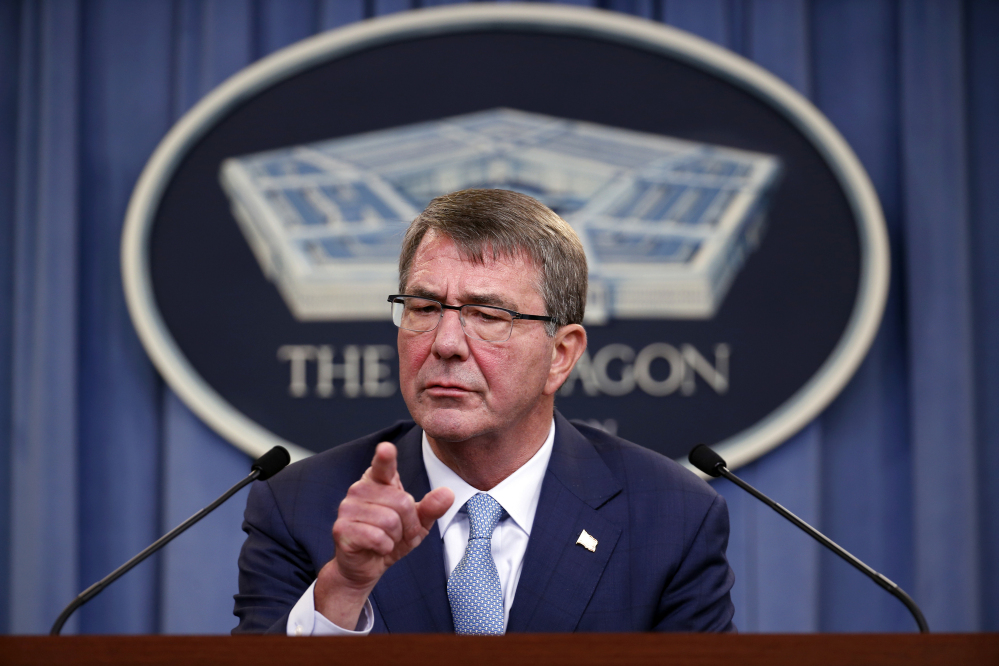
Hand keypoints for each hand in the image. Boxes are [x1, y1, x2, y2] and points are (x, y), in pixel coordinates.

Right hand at [314, 442, 453, 627]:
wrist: (365, 566)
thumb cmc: (390, 538)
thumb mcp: (417, 523)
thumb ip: (431, 508)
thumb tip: (447, 494)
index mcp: (378, 480)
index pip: (384, 465)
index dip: (385, 457)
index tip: (386, 449)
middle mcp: (360, 488)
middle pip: (402, 502)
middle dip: (409, 524)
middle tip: (399, 533)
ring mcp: (347, 507)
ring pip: (390, 521)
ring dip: (396, 538)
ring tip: (386, 540)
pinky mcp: (341, 529)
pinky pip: (377, 537)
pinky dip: (384, 547)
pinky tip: (377, 548)